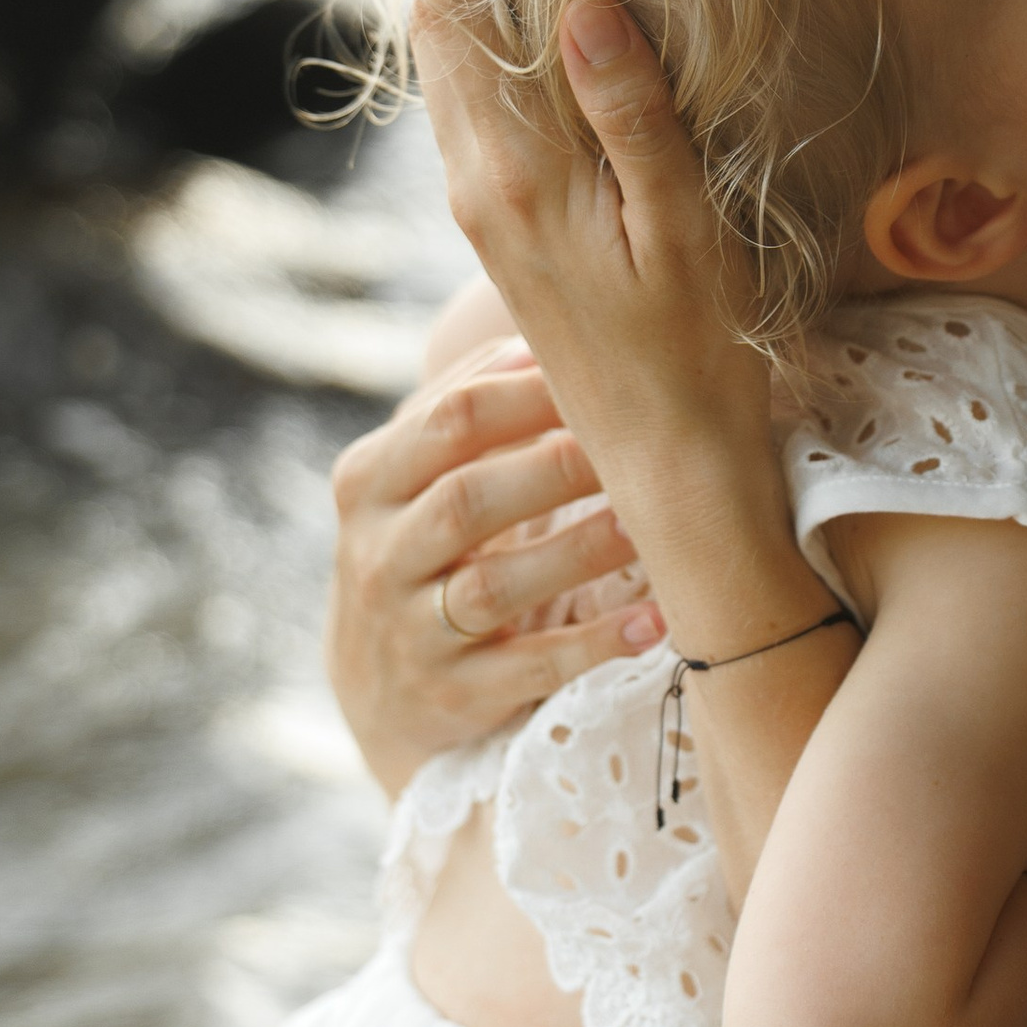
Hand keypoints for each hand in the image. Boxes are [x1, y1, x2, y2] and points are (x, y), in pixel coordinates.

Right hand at [324, 337, 663, 797]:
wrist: (377, 685)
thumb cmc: (424, 544)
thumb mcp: (416, 475)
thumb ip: (466, 402)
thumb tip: (541, 330)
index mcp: (370, 480)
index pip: (449, 420)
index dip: (533, 394)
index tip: (612, 372)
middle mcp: (377, 554)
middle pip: (467, 500)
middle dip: (558, 468)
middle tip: (641, 443)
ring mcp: (409, 631)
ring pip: (493, 586)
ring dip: (578, 552)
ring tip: (648, 524)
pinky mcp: (451, 697)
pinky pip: (529, 667)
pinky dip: (594, 643)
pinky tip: (656, 621)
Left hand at [408, 0, 782, 554]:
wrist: (664, 471)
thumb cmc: (698, 358)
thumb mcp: (686, 231)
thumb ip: (632, 116)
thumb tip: (582, 2)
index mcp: (515, 175)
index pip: (461, 16)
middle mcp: (480, 185)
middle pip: (436, 30)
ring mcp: (485, 212)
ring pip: (447, 71)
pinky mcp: (505, 231)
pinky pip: (472, 110)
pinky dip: (483, 43)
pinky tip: (522, 23)